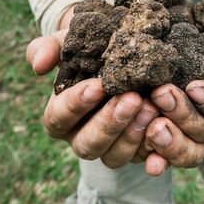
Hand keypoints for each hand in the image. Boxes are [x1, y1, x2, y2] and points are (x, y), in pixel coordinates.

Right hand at [26, 31, 165, 172]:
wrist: (128, 55)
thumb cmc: (94, 50)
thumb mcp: (72, 43)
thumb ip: (50, 48)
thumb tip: (38, 65)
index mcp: (62, 115)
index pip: (59, 118)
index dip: (75, 104)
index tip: (97, 86)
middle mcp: (83, 137)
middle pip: (87, 145)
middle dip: (109, 124)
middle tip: (132, 99)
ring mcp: (112, 147)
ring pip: (115, 157)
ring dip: (132, 136)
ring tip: (151, 107)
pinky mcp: (139, 151)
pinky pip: (145, 160)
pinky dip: (155, 155)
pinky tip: (165, 141)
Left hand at [146, 23, 203, 166]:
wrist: (197, 43)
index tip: (195, 87)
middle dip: (183, 116)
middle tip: (161, 94)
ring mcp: (190, 134)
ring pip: (187, 150)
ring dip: (170, 142)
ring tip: (152, 126)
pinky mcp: (167, 138)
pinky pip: (163, 156)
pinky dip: (156, 160)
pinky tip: (149, 162)